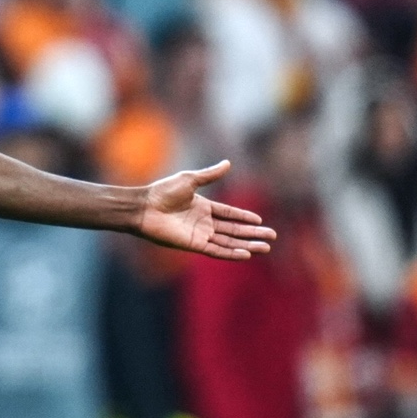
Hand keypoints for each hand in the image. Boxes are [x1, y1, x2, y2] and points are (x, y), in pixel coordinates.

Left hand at [136, 160, 274, 259]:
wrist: (144, 207)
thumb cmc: (162, 192)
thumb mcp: (190, 179)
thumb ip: (210, 174)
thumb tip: (228, 162)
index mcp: (203, 207)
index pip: (229, 214)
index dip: (244, 218)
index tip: (260, 221)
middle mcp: (203, 222)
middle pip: (233, 230)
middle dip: (252, 234)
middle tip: (272, 237)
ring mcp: (199, 234)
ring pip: (228, 242)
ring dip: (247, 245)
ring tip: (265, 248)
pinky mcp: (193, 245)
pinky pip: (216, 250)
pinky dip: (231, 253)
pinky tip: (246, 254)